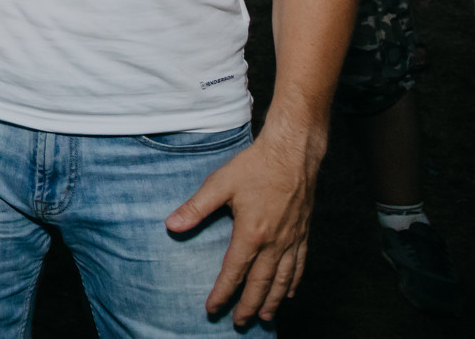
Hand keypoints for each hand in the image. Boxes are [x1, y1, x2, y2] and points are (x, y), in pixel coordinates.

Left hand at [166, 133, 319, 325]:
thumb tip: (171, 226)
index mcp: (252, 234)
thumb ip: (195, 208)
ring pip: (282, 280)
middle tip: (239, 323)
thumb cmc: (254, 166)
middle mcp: (274, 243)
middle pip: (261, 283)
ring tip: (264, 317)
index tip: (212, 309)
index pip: (234, 272)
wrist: (292, 153)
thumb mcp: (219, 184)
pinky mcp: (303, 233)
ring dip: (273, 301)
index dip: (222, 293)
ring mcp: (292, 240)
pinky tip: (290, 292)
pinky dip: (293, 283)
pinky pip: (300, 266)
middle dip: (248, 305)